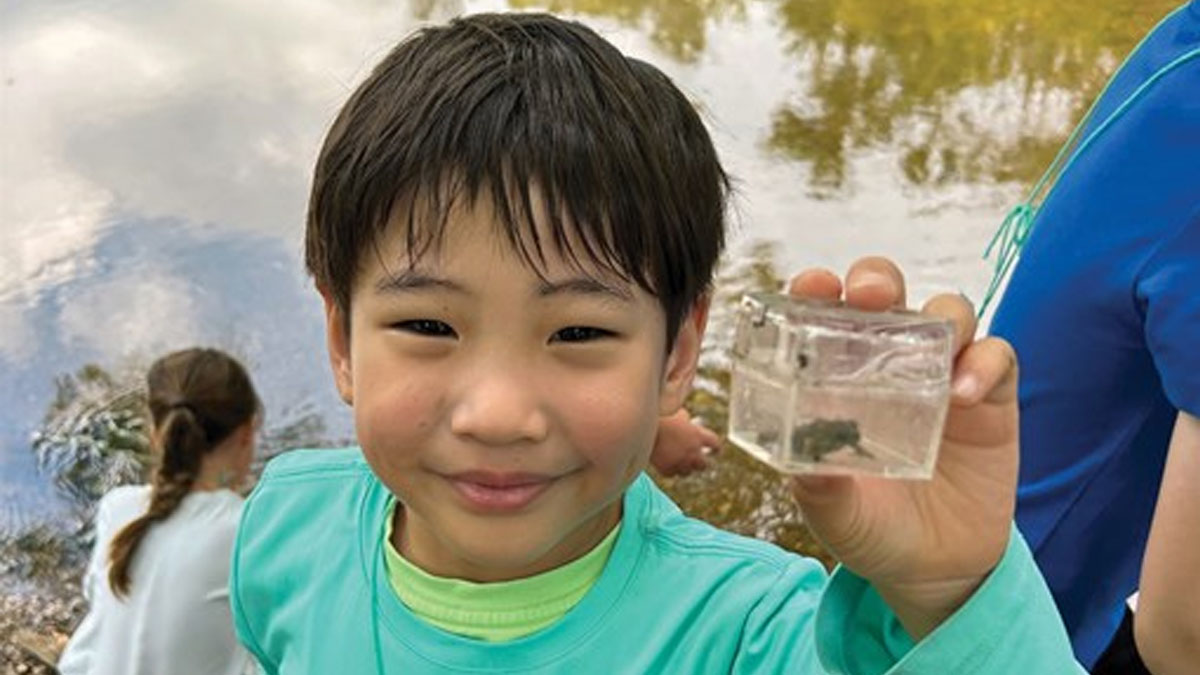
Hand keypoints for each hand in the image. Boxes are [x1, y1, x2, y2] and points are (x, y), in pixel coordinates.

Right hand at [650, 409, 721, 476]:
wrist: (643, 427)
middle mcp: (692, 451)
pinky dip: (670, 470)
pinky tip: (667, 465)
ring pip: (687, 472)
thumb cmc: (661, 416)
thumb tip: (686, 419)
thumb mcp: (678, 413)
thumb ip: (685, 418)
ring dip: (685, 468)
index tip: (715, 450)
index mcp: (698, 435)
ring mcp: (680, 462)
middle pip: (704, 465)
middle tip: (699, 462)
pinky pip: (672, 474)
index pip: (715, 444)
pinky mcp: (667, 469)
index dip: (715, 447)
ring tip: (680, 463)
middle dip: (702, 463)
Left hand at [787, 257, 1018, 639]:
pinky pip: (998, 356)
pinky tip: (964, 393)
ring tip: (932, 352)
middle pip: (888, 293)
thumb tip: (805, 466)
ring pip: (949, 312)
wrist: (933, 569)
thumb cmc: (871, 528)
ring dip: (942, 315)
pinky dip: (984, 362)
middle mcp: (890, 363)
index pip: (826, 314)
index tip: (811, 286)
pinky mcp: (992, 397)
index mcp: (839, 376)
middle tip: (869, 294)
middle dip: (878, 279)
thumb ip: (820, 489)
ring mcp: (944, 373)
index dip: (818, 290)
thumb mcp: (835, 514)